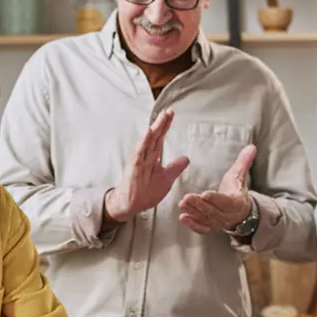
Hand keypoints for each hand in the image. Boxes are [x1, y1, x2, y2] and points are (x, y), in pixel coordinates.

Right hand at [104, 109, 188, 223]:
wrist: (130, 205)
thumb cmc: (145, 192)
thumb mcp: (166, 179)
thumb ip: (175, 168)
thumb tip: (186, 158)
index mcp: (152, 158)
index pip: (160, 139)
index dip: (165, 127)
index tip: (171, 114)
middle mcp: (145, 157)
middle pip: (154, 137)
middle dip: (162, 124)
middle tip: (169, 111)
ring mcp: (139, 162)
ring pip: (147, 142)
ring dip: (154, 130)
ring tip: (160, 118)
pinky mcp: (133, 168)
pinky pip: (138, 154)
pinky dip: (143, 143)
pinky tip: (147, 133)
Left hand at [178, 144, 255, 234]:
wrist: (240, 213)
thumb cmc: (236, 192)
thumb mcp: (239, 176)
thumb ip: (244, 162)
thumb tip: (251, 147)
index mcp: (235, 202)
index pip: (225, 201)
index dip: (215, 198)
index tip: (205, 194)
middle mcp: (226, 214)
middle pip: (212, 210)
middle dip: (199, 204)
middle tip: (187, 197)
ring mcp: (217, 222)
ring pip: (204, 218)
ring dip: (193, 212)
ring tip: (182, 204)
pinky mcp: (210, 227)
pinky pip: (201, 228)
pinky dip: (192, 225)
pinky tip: (182, 218)